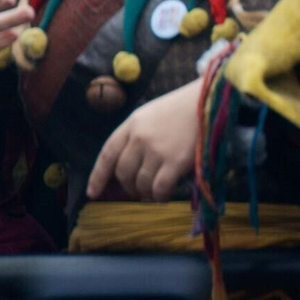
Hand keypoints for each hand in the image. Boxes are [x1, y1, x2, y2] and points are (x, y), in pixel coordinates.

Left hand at [87, 79, 201, 200]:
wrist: (206, 103)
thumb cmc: (177, 111)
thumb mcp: (147, 116)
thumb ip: (134, 137)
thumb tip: (126, 168)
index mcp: (130, 126)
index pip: (107, 155)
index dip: (98, 176)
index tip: (93, 192)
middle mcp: (139, 138)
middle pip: (123, 172)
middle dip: (127, 187)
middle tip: (137, 191)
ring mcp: (156, 150)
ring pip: (140, 183)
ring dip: (144, 194)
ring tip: (152, 195)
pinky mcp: (176, 162)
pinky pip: (159, 188)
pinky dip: (159, 197)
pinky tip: (163, 196)